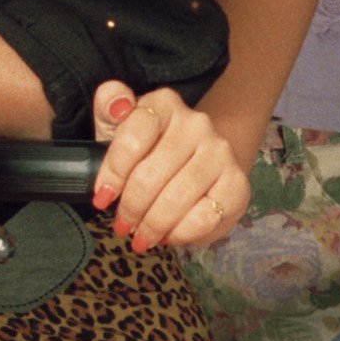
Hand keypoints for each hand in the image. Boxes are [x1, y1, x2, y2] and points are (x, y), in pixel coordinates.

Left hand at [92, 82, 250, 249]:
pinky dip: (181, 233)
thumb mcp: (119, 125)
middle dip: (131, 207)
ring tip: (141, 237)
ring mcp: (220, 152)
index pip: (135, 134)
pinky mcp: (237, 183)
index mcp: (165, 104)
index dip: (114, 171)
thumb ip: (109, 103)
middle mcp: (196, 123)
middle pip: (152, 173)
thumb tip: (118, 107)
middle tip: (122, 226)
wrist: (195, 162)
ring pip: (177, 197)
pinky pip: (205, 216)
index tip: (102, 197)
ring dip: (153, 225)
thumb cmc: (147, 149)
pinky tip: (169, 236)